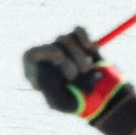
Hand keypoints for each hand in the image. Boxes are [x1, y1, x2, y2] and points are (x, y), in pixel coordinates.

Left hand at [21, 27, 135, 134]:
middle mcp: (47, 60)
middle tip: (77, 74)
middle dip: (69, 58)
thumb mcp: (59, 100)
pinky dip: (85, 38)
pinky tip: (93, 49)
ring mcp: (64, 51)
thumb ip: (46, 85)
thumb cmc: (78, 103)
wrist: (104, 99)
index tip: (60, 56)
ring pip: (65, 38)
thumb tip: (40, 66)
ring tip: (86, 69)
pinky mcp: (79, 44)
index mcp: (37, 74)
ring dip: (79, 54)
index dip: (44, 52)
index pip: (31, 55)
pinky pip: (78, 31)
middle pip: (52, 45)